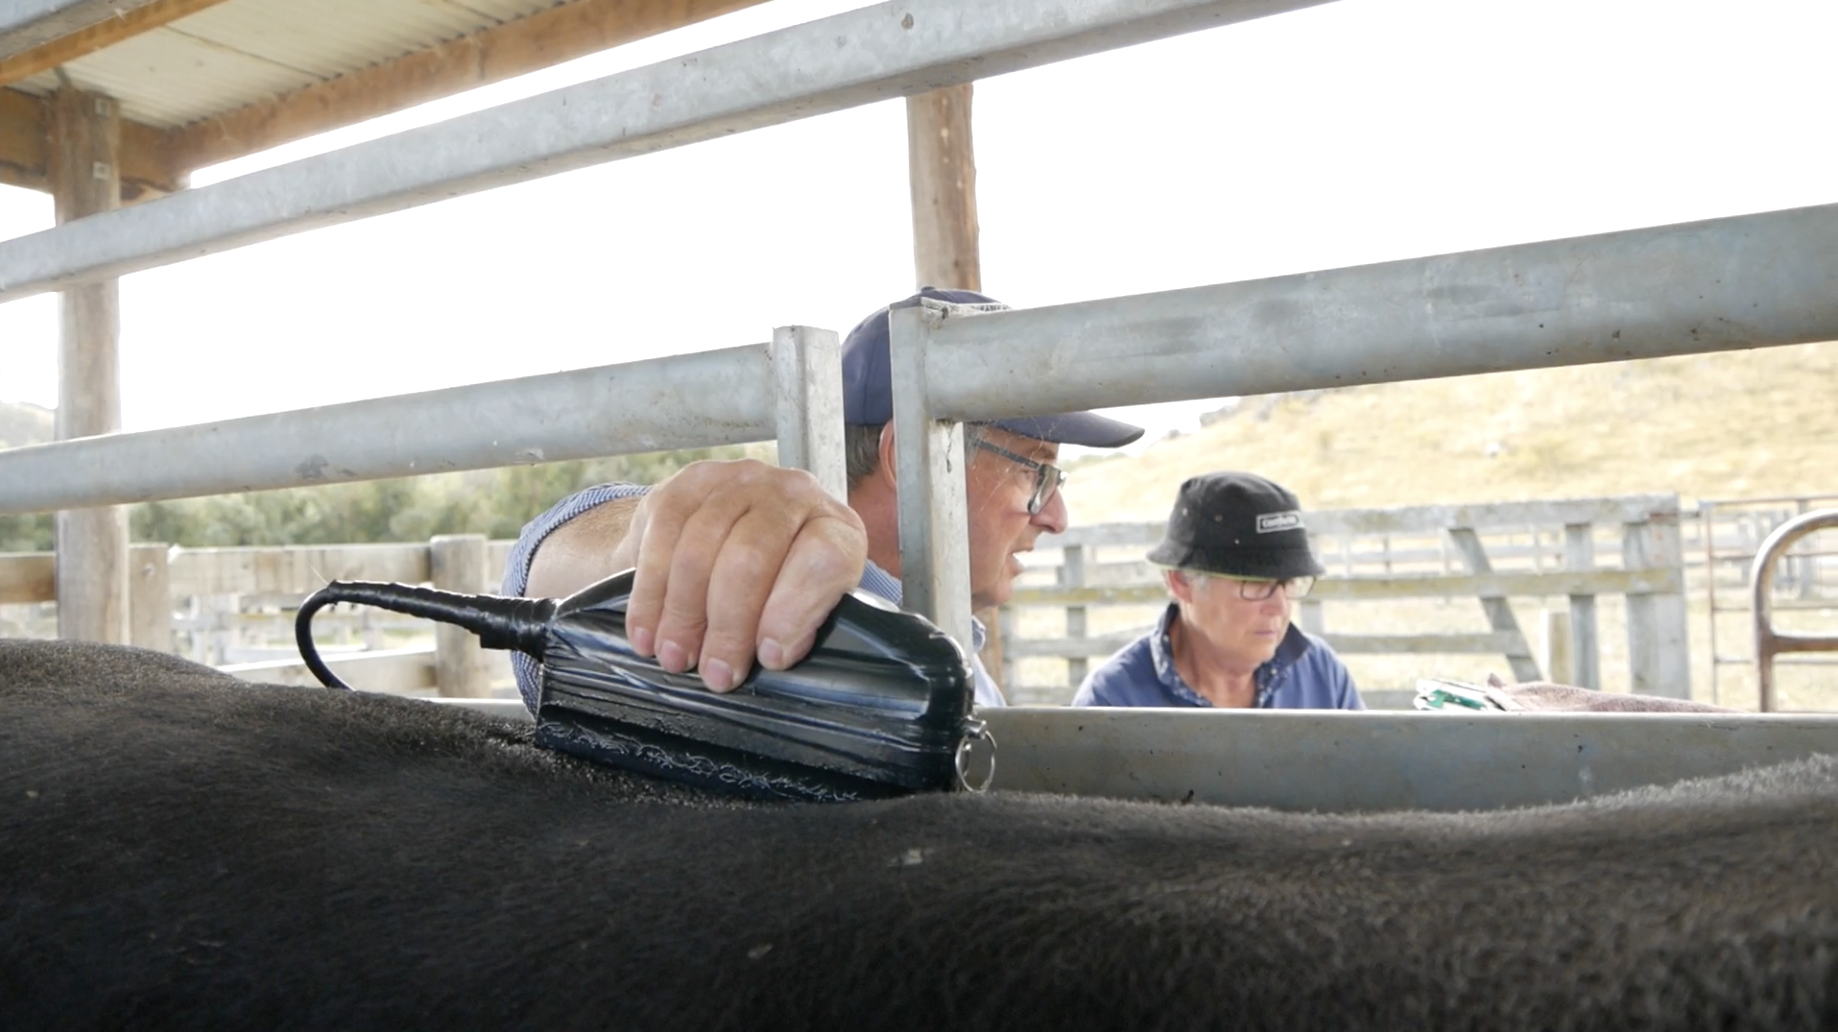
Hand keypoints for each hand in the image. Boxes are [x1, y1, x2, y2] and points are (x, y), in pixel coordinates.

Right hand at [613, 459, 866, 692]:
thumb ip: (799, 624)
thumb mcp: (802, 601)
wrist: (723, 530)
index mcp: (835, 527)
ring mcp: (738, 481)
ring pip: (700, 549)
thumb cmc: (774, 580)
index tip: (769, 657)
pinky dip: (650, 594)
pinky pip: (662, 538)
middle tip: (715, 672)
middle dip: (728, 625)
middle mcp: (792, 493)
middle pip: (752, 556)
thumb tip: (773, 654)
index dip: (793, 613)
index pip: (822, 561)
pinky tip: (647, 629)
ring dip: (683, 613)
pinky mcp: (688, 484)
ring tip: (675, 656)